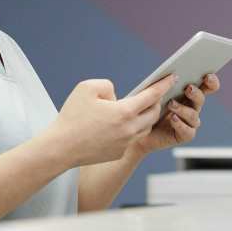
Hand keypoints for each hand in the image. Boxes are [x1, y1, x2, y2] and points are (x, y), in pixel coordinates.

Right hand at [49, 75, 175, 166]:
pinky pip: (132, 138)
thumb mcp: (87, 88)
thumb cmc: (71, 117)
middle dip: (156, 101)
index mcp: (124, 112)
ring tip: (141, 107)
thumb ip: (107, 85)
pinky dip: (132, 129)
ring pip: (145, 127)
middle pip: (153, 112)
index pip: (152, 95)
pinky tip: (124, 123)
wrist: (60, 148)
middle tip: (154, 93)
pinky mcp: (119, 152)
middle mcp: (130, 129)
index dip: (163, 85)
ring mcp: (126, 143)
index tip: (172, 77)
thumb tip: (117, 96)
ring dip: (146, 116)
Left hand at [130, 73, 220, 155]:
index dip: (211, 81)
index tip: (208, 76)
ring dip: (183, 109)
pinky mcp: (185, 135)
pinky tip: (173, 119)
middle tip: (188, 88)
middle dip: (196, 93)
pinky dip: (180, 124)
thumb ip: (164, 84)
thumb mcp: (154, 93)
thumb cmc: (147, 108)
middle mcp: (192, 107)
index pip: (207, 86)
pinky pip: (187, 130)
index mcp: (189, 93)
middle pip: (201, 99)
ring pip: (193, 115)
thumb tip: (172, 75)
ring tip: (171, 104)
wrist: (139, 131)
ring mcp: (190, 122)